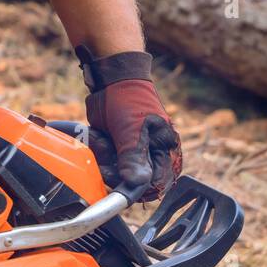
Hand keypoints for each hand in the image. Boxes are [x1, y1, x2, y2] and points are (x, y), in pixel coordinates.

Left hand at [79, 47, 181, 199]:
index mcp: (167, 152)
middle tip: (107, 158)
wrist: (111, 78)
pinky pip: (108, 163)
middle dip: (117, 171)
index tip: (122, 184)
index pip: (157, 184)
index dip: (139, 188)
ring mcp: (135, 154)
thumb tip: (135, 185)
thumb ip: (133, 158)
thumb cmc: (129, 99)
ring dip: (107, 160)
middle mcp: (153, 156)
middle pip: (136, 182)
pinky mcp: (119, 151)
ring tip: (103, 140)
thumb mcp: (131, 129)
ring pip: (119, 174)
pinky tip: (100, 138)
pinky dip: (101, 153)